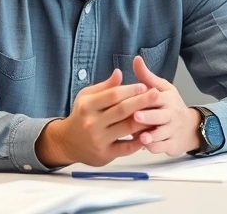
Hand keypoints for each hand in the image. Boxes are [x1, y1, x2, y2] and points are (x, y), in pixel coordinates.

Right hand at [36, 69, 158, 166]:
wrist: (68, 142)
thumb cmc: (81, 116)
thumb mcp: (87, 97)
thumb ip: (104, 87)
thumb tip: (119, 73)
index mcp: (87, 105)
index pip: (112, 95)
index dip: (130, 90)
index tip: (144, 86)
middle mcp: (92, 122)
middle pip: (121, 110)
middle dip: (141, 101)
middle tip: (156, 94)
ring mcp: (99, 139)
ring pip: (127, 128)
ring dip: (145, 120)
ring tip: (158, 113)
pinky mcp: (105, 154)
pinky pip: (127, 147)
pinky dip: (140, 140)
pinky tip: (149, 133)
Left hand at [131, 56, 200, 155]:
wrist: (190, 127)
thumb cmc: (170, 105)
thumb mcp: (162, 88)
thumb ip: (147, 76)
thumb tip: (136, 59)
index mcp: (166, 99)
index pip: (156, 98)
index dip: (145, 99)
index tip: (135, 98)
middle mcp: (171, 115)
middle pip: (160, 117)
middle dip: (149, 117)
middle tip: (136, 117)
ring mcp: (172, 131)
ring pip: (162, 135)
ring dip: (151, 137)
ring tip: (141, 138)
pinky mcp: (172, 145)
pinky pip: (163, 148)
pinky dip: (155, 148)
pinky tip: (143, 148)